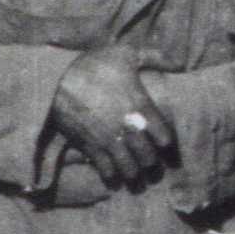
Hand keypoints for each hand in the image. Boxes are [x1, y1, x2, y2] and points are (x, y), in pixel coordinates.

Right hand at [49, 46, 173, 190]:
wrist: (56, 78)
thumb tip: (178, 61)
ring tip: (136, 178)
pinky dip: (110, 175)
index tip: (164, 144)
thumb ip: (155, 57)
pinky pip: (104, 167)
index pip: (163, 134)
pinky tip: (113, 179)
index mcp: (140, 106)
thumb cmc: (93, 64)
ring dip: (133, 173)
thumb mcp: (126, 54)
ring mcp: (107, 138)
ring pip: (128, 165)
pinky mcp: (88, 145)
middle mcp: (127, 126)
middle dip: (151, 162)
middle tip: (152, 166)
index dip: (166, 142)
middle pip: (147, 154)